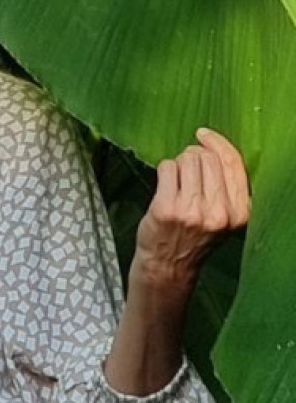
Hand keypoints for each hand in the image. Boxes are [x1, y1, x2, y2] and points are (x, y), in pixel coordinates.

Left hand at [133, 127, 250, 295]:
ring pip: (186, 159)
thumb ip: (226, 186)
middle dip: (193, 156)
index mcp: (238, 213)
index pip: (232, 162)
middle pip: (206, 157)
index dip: (217, 143)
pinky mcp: (167, 208)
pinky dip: (164, 171)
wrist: (168, 266)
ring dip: (179, 164)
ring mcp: (192, 211)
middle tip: (187, 173)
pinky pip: (167, 167)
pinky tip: (165, 189)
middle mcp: (218, 213)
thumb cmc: (194, 236)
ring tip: (177, 184)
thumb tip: (212, 146)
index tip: (204, 136)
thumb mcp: (224, 217)